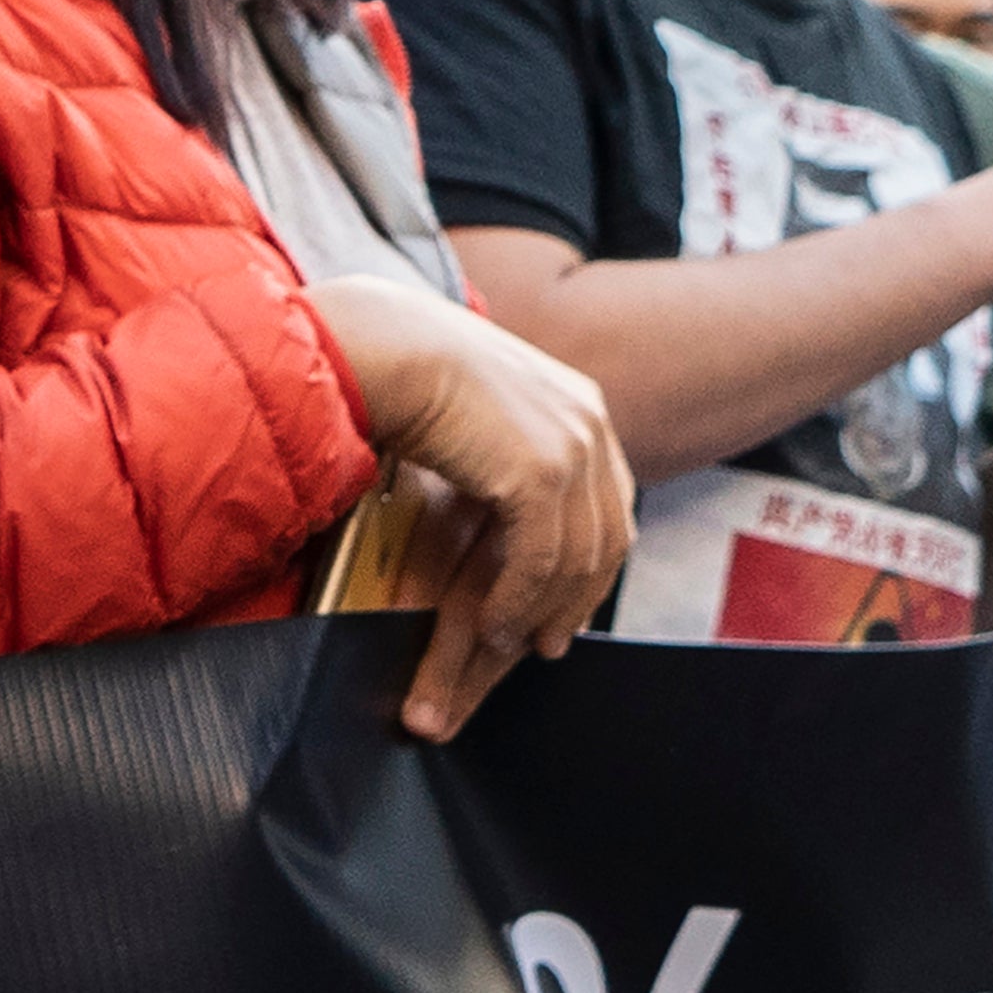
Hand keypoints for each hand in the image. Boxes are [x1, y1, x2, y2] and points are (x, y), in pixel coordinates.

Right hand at [310, 275, 632, 739]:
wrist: (383, 348)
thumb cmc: (406, 368)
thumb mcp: (477, 404)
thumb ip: (504, 440)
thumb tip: (495, 484)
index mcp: (580, 404)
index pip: (609, 501)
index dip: (591, 561)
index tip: (566, 603)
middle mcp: (589, 423)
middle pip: (607, 535)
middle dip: (580, 599)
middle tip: (549, 644)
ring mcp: (572, 447)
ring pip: (577, 557)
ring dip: (543, 610)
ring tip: (508, 643)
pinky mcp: (540, 474)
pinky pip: (540, 562)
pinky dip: (518, 603)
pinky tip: (492, 625)